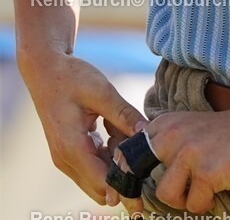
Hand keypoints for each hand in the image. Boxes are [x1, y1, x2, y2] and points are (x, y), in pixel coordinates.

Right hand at [20, 52, 145, 205]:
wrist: (45, 70)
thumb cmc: (71, 77)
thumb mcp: (101, 91)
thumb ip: (124, 114)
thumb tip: (147, 133)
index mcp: (72, 148)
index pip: (102, 183)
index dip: (125, 190)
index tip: (145, 194)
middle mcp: (66, 160)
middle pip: (101, 187)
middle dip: (124, 174)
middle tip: (139, 149)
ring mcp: (66, 158)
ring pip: (99, 175)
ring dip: (116, 160)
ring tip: (120, 126)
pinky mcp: (70, 152)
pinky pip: (95, 163)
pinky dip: (109, 152)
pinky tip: (113, 127)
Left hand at [133, 106, 229, 213]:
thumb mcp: (191, 131)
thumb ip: (170, 146)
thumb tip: (148, 178)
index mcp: (166, 125)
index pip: (129, 154)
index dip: (127, 177)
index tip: (133, 192)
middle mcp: (172, 136)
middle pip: (142, 177)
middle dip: (158, 189)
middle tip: (178, 192)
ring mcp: (188, 153)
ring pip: (166, 195)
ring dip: (184, 198)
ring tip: (203, 188)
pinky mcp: (205, 172)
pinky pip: (194, 204)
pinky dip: (207, 202)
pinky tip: (220, 186)